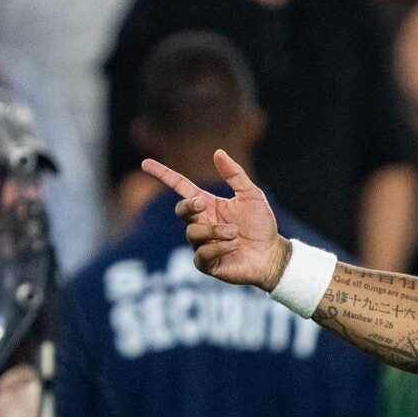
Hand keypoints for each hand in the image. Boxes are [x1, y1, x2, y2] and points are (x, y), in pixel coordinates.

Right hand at [144, 150, 286, 290]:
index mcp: (207, 205)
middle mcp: (201, 223)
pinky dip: (219, 247)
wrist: (272, 255)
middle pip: (181, 210)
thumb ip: (235, 175)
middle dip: (189, 206)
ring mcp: (201, 244)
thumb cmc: (261, 225)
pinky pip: (201, 254)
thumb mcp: (251, 196)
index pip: (180, 187)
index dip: (163, 174)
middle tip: (203, 204)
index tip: (145, 163)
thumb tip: (218, 152)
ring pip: (192, 233)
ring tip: (235, 233)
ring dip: (215, 231)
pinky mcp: (207, 263)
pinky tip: (234, 245)